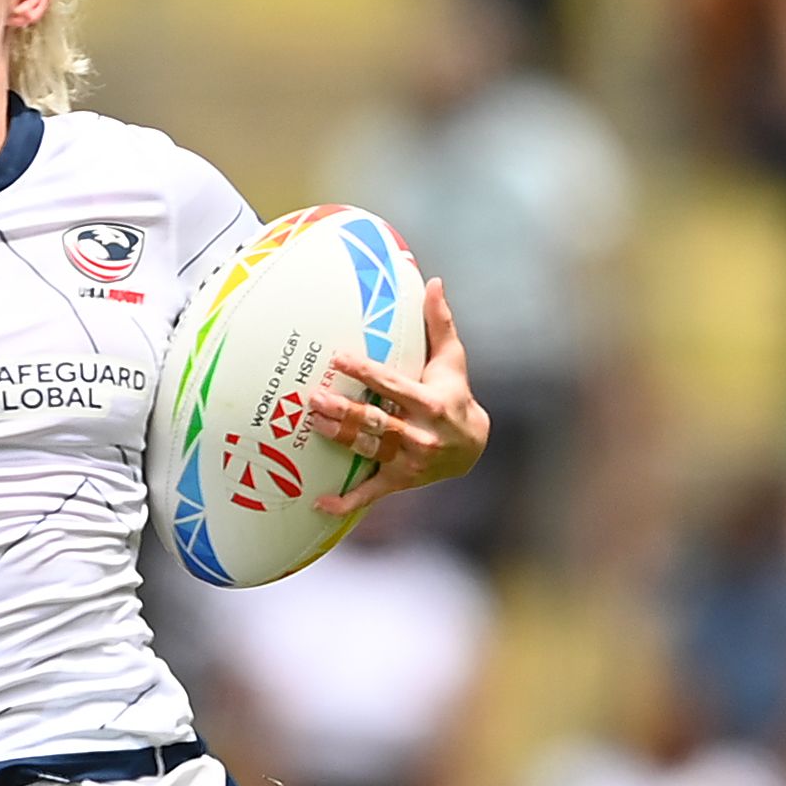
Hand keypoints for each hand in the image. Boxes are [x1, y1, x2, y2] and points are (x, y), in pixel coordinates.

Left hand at [309, 277, 487, 518]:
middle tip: (313, 399)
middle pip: (376, 421)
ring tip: (312, 425)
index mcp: (430, 403)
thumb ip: (440, 323)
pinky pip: (371, 494)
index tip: (338, 360)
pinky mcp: (401, 480)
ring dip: (339, 439)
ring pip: (368, 450)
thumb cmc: (455, 394)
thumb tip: (435, 282)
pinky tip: (318, 503)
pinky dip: (346, 502)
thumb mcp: (452, 360)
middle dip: (344, 411)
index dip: (364, 372)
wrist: (473, 447)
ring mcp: (409, 461)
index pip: (392, 385)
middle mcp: (420, 434)